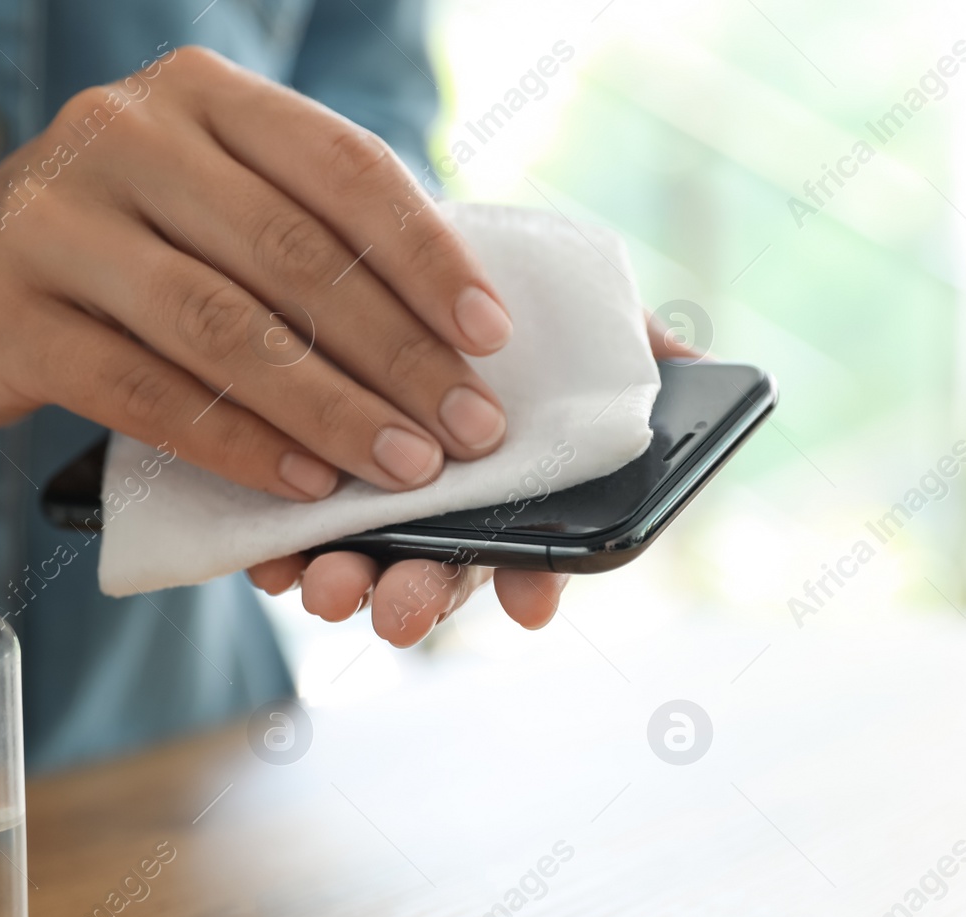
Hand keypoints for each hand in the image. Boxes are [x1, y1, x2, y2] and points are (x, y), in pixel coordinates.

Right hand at [0, 47, 513, 498]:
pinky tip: (305, 485)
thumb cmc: (115, 251)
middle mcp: (124, 132)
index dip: (427, 256)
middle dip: (398, 354)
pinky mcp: (11, 315)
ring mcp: (56, 219)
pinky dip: (239, 446)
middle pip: (293, 254)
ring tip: (404, 468)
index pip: (342, 168)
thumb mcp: (202, 203)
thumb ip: (301, 235)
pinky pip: (148, 394)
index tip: (491, 336)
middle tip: (467, 429)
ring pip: (225, 328)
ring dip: (331, 410)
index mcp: (197, 93)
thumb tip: (449, 334)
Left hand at [249, 316, 698, 646]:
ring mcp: (366, 501)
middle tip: (402, 614)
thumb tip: (696, 367)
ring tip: (326, 586)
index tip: (531, 604)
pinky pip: (282, 526)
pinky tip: (268, 549)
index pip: (533, 550)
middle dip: (423, 595)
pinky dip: (276, 543)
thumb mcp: (565, 313)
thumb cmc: (488, 304)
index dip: (535, 580)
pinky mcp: (294, 478)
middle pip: (441, 568)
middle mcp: (441, 508)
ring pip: (360, 557)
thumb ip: (625, 347)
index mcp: (513, 487)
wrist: (380, 253)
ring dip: (346, 579)